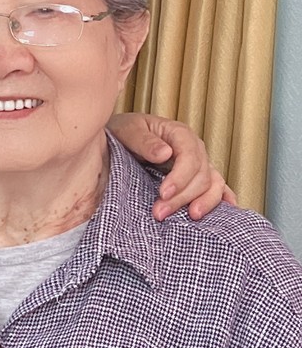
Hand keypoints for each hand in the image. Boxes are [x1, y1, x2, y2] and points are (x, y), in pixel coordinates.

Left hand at [109, 113, 236, 219]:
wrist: (121, 139)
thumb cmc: (124, 132)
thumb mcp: (127, 130)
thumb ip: (144, 141)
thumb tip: (165, 154)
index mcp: (179, 134)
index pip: (190, 157)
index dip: (180, 177)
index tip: (163, 193)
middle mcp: (194, 149)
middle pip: (201, 175)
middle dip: (182, 197)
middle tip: (160, 213)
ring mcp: (199, 164)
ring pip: (214, 184)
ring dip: (204, 202)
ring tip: (192, 217)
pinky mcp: (197, 178)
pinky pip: (219, 188)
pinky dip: (224, 199)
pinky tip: (227, 210)